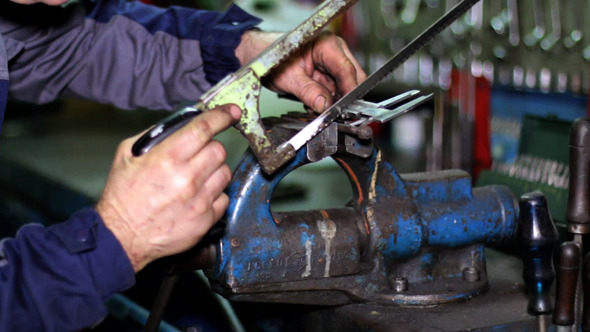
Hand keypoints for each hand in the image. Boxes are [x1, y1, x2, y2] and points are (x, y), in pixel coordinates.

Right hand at [96, 105, 240, 271]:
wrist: (122, 236)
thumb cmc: (123, 195)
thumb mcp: (127, 155)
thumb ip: (156, 136)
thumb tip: (181, 125)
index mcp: (167, 158)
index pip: (204, 128)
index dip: (221, 116)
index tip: (232, 111)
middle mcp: (187, 178)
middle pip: (219, 150)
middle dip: (210, 148)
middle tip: (197, 155)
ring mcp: (199, 200)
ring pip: (225, 173)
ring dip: (214, 171)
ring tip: (196, 178)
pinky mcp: (206, 219)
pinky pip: (224, 197)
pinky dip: (214, 194)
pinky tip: (197, 196)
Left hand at [235, 30, 366, 112]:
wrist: (257, 55)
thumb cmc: (270, 57)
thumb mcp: (288, 78)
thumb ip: (308, 92)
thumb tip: (325, 105)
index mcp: (326, 45)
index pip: (346, 69)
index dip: (349, 90)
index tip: (347, 108)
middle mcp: (332, 51)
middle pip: (349, 78)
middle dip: (343, 97)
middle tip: (334, 114)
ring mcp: (330, 63)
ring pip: (342, 87)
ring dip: (334, 101)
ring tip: (318, 110)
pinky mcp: (325, 73)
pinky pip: (333, 90)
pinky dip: (327, 100)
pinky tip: (315, 106)